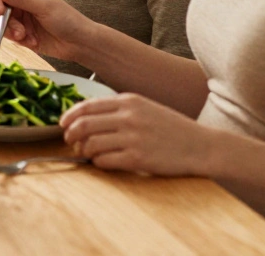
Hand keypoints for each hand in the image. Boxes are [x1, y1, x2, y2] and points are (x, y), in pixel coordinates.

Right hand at [0, 0, 96, 63]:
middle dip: (4, 21)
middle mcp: (21, 5)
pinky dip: (19, 40)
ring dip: (11, 32)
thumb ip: (22, 0)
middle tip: (16, 31)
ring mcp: (21, 21)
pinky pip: (10, 37)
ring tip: (24, 37)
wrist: (79, 43)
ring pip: (2, 25)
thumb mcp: (45, 7)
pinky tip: (33, 41)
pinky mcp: (22, 35)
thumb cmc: (68, 20)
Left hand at [60, 93, 211, 175]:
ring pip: (91, 144)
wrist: (201, 146)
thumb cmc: (171, 129)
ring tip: (87, 154)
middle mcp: (128, 117)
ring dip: (84, 151)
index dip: (70, 116)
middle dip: (71, 135)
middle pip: (84, 125)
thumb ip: (118, 110)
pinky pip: (105, 161)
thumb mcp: (145, 108)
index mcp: (128, 101)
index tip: (63, 124)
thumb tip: (86, 118)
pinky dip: (98, 163)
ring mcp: (133, 138)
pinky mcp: (138, 158)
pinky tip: (103, 162)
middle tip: (69, 141)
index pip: (87, 106)